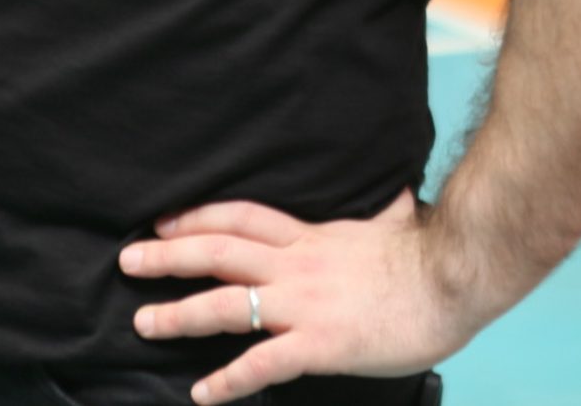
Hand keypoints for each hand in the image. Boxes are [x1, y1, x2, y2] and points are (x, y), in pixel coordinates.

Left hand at [121, 192, 451, 404]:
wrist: (453, 278)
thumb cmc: (429, 255)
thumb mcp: (394, 221)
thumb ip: (383, 211)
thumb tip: (398, 194)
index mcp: (310, 237)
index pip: (242, 217)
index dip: (198, 217)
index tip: (164, 221)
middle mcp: (297, 266)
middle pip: (219, 252)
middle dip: (168, 255)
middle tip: (127, 260)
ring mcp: (305, 305)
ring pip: (227, 305)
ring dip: (180, 314)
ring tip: (144, 323)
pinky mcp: (320, 345)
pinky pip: (262, 364)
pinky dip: (228, 380)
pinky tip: (202, 393)